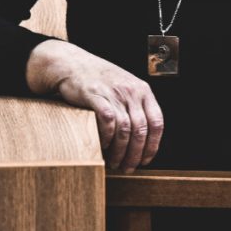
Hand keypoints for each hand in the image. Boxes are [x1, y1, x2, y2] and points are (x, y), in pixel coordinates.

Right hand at [26, 40, 163, 172]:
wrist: (73, 63)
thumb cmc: (99, 79)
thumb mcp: (125, 87)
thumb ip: (136, 107)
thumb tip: (143, 140)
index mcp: (142, 90)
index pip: (156, 122)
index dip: (153, 145)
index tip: (145, 160)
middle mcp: (131, 91)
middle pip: (140, 130)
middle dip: (135, 154)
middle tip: (128, 167)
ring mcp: (114, 92)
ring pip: (125, 129)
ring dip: (121, 151)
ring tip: (115, 162)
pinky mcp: (96, 95)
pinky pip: (107, 121)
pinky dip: (107, 137)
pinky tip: (104, 146)